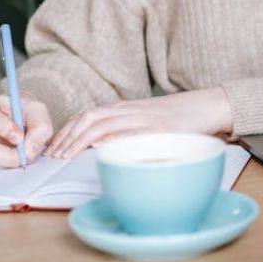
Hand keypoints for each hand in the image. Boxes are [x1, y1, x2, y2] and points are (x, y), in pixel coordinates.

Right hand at [0, 92, 53, 169]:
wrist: (10, 122)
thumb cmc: (18, 114)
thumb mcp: (35, 111)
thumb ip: (40, 125)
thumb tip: (29, 149)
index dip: (5, 129)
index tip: (19, 136)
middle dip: (4, 156)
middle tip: (22, 157)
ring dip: (3, 163)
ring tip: (17, 156)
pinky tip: (5, 158)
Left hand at [46, 88, 231, 158]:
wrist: (208, 106)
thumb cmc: (177, 118)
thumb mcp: (146, 119)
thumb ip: (126, 128)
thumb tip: (99, 147)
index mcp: (126, 108)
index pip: (88, 114)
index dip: (68, 129)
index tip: (54, 146)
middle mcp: (131, 110)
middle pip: (90, 117)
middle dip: (68, 136)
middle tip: (55, 155)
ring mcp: (145, 118)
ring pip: (105, 123)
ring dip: (82, 139)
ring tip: (68, 155)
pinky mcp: (159, 128)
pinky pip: (132, 132)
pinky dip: (113, 138)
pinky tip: (100, 146)